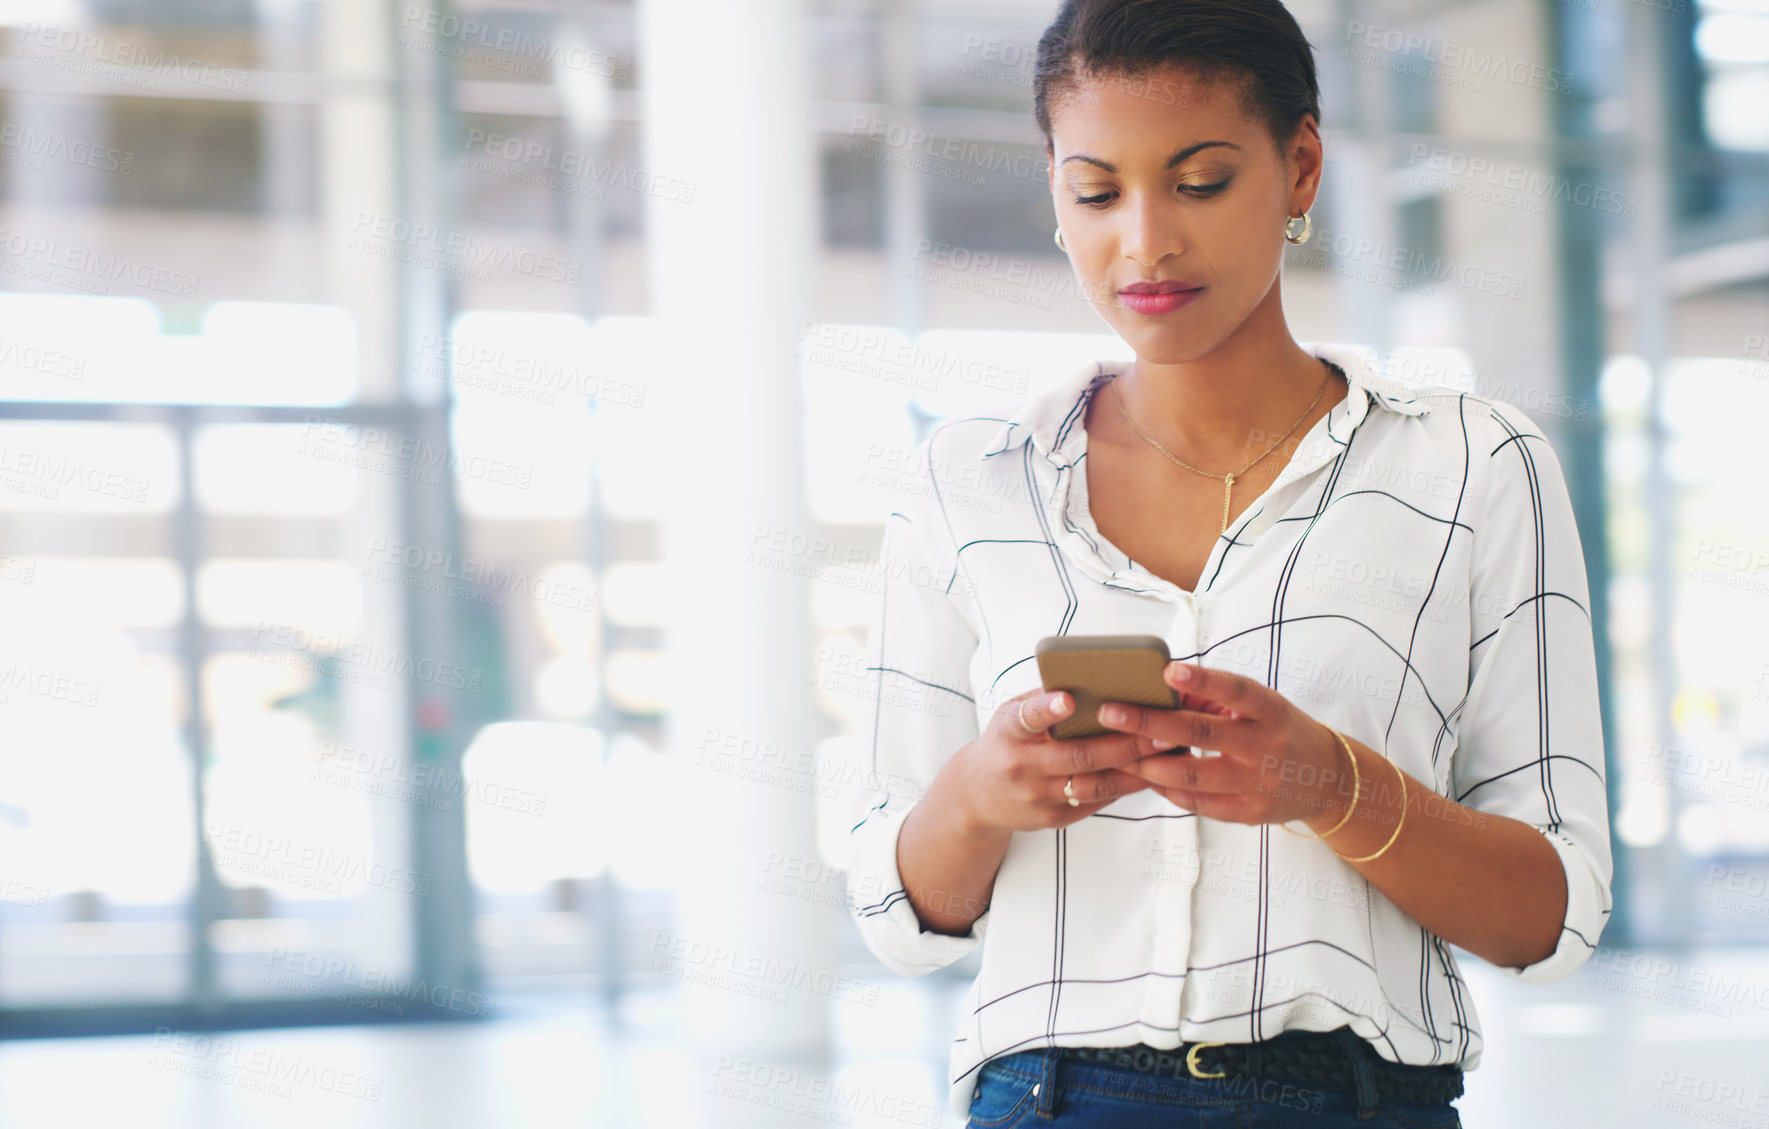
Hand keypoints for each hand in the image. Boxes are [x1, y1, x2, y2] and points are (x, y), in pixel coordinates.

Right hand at [947, 687, 1152, 833]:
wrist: (977, 795)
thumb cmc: (1005, 743)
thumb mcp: (1010, 715)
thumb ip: (1044, 700)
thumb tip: (1096, 679)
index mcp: (1008, 733)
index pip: (1026, 719)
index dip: (1047, 710)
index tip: (1067, 698)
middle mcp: (1021, 767)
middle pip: (1078, 756)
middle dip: (1123, 743)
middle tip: (1159, 729)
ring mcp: (1038, 796)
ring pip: (1095, 784)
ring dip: (1135, 770)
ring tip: (1166, 752)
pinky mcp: (1054, 818)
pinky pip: (1097, 801)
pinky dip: (1125, 786)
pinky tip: (1149, 772)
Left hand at [1095, 661, 1348, 827]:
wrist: (1327, 779)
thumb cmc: (1281, 730)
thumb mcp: (1262, 706)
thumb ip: (1218, 697)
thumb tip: (1164, 685)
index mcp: (1271, 711)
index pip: (1237, 691)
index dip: (1203, 680)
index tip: (1167, 670)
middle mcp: (1267, 747)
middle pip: (1202, 735)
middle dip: (1150, 724)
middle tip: (1110, 713)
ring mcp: (1259, 784)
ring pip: (1193, 776)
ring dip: (1149, 764)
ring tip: (1118, 752)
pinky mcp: (1250, 813)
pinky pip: (1200, 805)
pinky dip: (1169, 791)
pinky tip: (1148, 777)